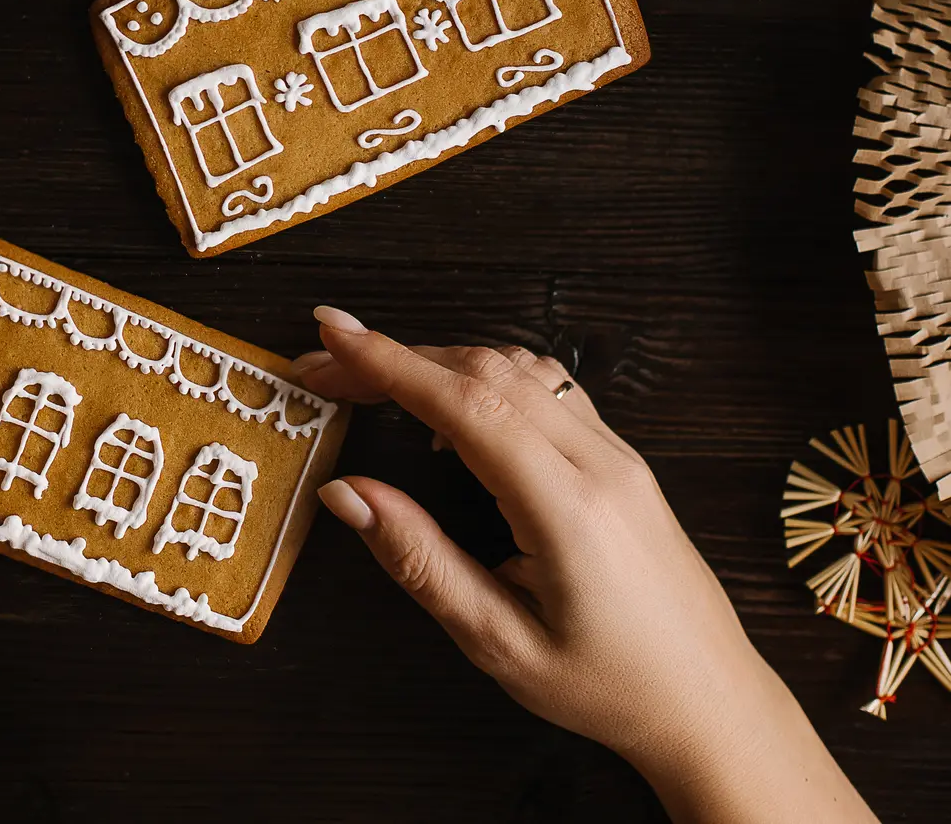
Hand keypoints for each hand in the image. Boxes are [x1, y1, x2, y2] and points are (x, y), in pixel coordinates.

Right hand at [291, 308, 874, 823]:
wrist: (712, 704)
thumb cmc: (608, 687)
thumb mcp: (500, 643)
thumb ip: (421, 561)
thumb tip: (345, 493)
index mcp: (567, 508)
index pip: (465, 403)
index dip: (389, 361)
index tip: (328, 333)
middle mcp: (599, 463)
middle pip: (484, 370)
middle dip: (395, 356)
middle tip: (324, 369)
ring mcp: (618, 454)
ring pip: (518, 369)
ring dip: (439, 360)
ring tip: (373, 382)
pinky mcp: (624, 459)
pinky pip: (546, 387)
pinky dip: (483, 376)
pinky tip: (449, 409)